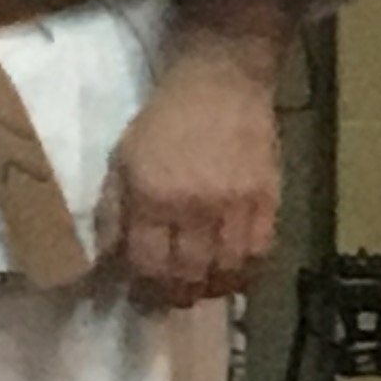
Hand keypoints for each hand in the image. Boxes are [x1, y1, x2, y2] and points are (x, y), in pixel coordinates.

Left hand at [96, 41, 282, 306]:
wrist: (223, 83)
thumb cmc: (165, 121)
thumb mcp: (122, 161)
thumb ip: (114, 213)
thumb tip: (110, 260)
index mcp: (154, 197)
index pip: (150, 264)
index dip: (145, 289)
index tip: (142, 296)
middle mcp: (197, 207)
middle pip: (190, 275)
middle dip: (178, 295)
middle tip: (172, 298)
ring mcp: (238, 206)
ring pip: (229, 271)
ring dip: (214, 288)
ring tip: (204, 288)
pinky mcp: (269, 200)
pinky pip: (261, 251)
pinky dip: (247, 270)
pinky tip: (236, 271)